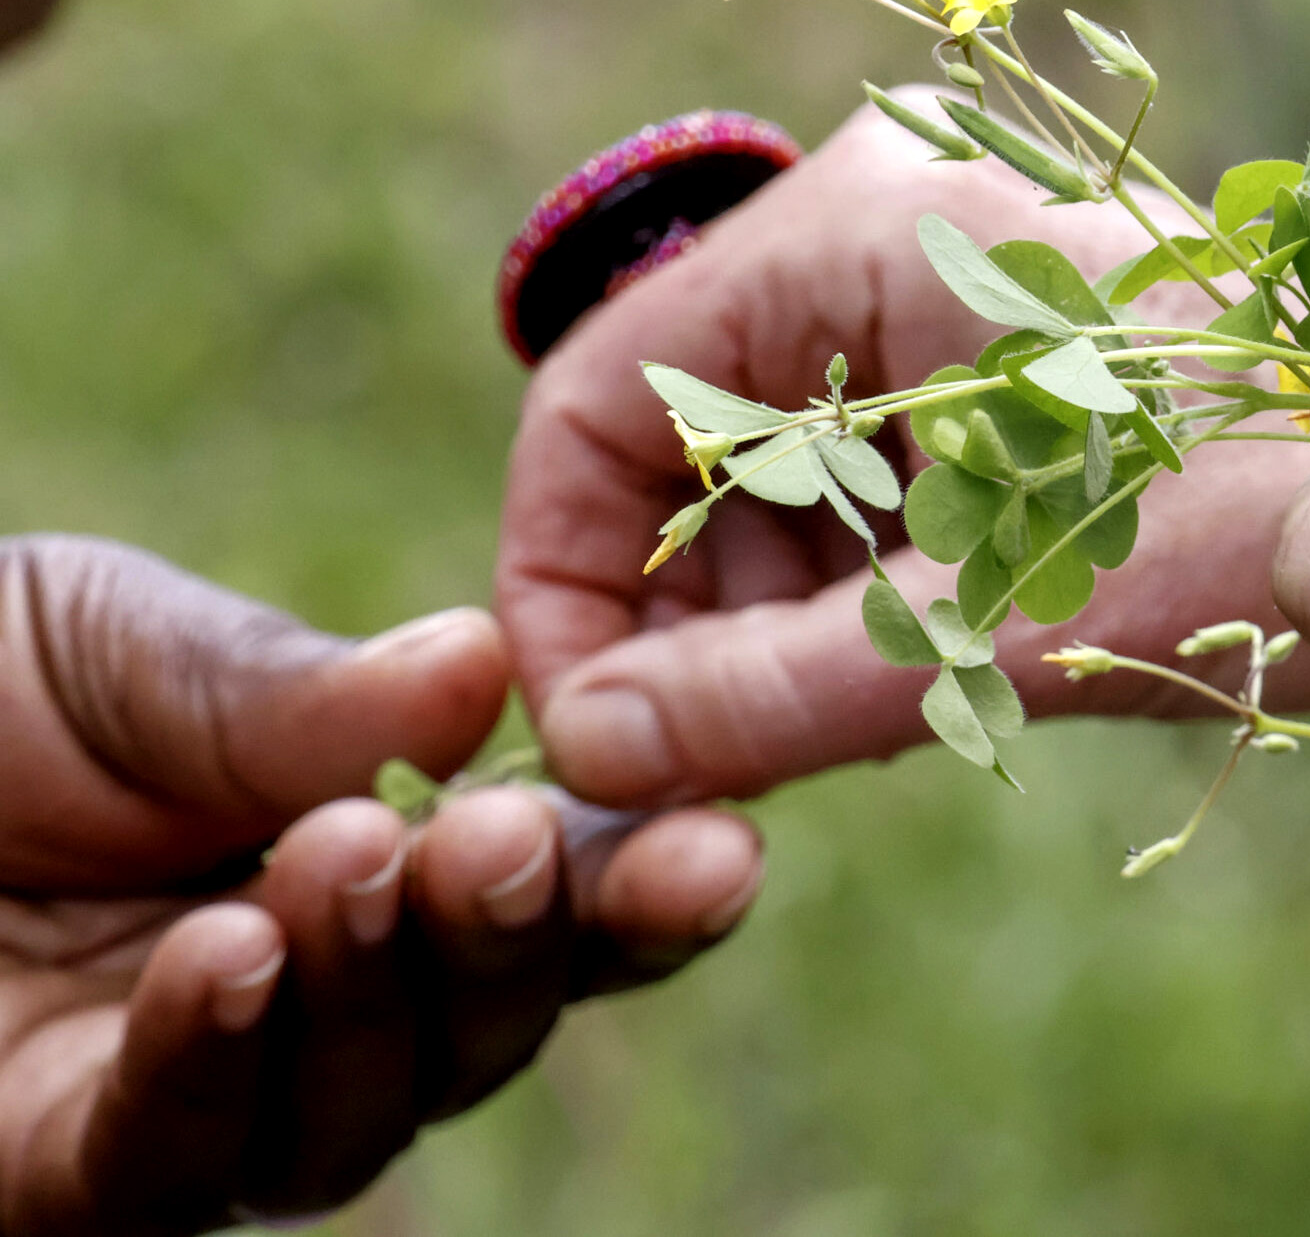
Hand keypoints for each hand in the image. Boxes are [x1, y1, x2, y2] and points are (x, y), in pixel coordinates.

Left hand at [0, 536, 763, 1234]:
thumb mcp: (126, 648)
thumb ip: (298, 695)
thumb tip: (490, 673)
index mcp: (362, 860)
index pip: (538, 896)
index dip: (638, 883)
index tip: (721, 840)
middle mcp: (308, 1003)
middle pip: (479, 1029)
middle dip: (520, 943)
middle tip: (499, 845)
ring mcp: (192, 1104)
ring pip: (359, 1114)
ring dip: (380, 993)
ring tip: (352, 859)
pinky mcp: (65, 1183)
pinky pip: (178, 1158)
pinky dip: (227, 1055)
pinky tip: (239, 952)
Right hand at [497, 94, 1309, 807]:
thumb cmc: (1253, 529)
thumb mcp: (985, 628)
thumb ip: (767, 693)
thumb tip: (595, 751)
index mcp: (864, 226)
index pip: (604, 396)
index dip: (567, 576)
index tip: (592, 726)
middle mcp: (893, 215)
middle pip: (686, 429)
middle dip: (687, 602)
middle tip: (714, 760)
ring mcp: (958, 270)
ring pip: (779, 453)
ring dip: (777, 599)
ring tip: (826, 725)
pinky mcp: (1013, 342)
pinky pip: (876, 456)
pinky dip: (864, 568)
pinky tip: (907, 664)